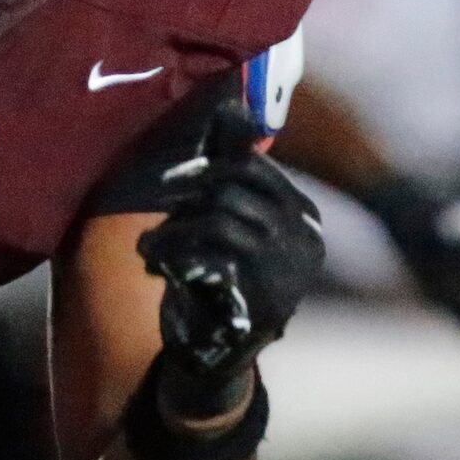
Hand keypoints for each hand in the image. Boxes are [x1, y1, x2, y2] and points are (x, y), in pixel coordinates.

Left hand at [138, 101, 323, 416]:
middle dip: (189, 191)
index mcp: (305, 218)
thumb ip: (231, 175)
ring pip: (219, 216)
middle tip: (161, 206)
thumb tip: (228, 105)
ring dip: (175, 226)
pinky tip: (155, 261)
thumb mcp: (228, 225)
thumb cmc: (218, 279)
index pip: (255, 167)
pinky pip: (209, 254)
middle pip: (235, 185)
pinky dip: (173, 251)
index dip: (208, 165)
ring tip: (152, 244)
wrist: (214, 355)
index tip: (175, 180)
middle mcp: (306, 241)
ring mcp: (288, 270)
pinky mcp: (262, 298)